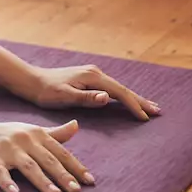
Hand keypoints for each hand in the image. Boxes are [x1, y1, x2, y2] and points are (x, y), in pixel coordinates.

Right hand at [0, 119, 91, 191]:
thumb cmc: (4, 134)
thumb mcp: (30, 131)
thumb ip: (55, 133)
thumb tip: (77, 125)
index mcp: (36, 134)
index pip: (60, 152)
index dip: (76, 167)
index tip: (90, 181)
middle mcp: (24, 139)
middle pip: (47, 160)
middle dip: (63, 176)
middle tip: (77, 191)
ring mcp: (7, 148)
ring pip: (29, 166)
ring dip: (42, 181)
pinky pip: (0, 171)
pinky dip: (7, 182)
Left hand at [28, 65, 160, 120]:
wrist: (32, 81)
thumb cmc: (47, 93)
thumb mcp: (65, 97)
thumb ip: (86, 98)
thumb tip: (106, 97)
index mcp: (92, 77)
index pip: (119, 93)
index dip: (134, 105)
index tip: (146, 118)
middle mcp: (95, 73)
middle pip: (123, 89)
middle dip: (140, 100)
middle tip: (158, 112)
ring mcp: (93, 74)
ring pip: (118, 88)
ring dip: (134, 98)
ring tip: (149, 107)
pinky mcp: (89, 78)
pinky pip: (111, 88)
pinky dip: (123, 95)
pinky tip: (127, 100)